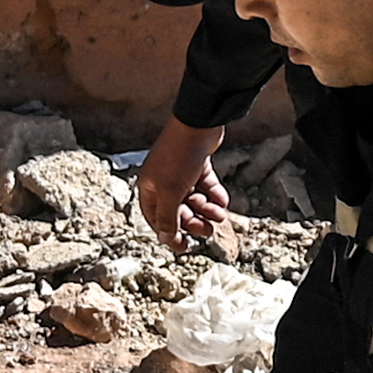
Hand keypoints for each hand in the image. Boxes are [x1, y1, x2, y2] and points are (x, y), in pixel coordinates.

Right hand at [136, 120, 235, 251]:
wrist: (198, 126)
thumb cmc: (178, 158)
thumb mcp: (171, 193)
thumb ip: (168, 218)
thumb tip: (164, 240)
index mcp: (149, 188)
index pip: (156, 218)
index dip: (169, 233)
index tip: (184, 247)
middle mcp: (162, 181)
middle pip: (177, 211)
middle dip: (193, 222)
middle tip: (207, 231)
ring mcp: (180, 172)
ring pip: (193, 200)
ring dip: (206, 211)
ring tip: (218, 216)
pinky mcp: (197, 164)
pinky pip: (205, 186)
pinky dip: (214, 195)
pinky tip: (223, 202)